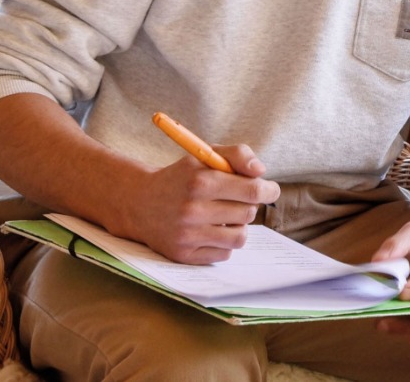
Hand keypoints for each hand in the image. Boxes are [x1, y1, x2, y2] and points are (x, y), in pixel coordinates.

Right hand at [121, 143, 279, 263]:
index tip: (270, 189)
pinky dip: (225, 243)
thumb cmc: (182, 176)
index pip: (251, 190)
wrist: (139, 203)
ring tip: (227, 215)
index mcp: (201, 181)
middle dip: (249, 204)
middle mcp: (193, 210)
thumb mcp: (205, 155)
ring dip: (239, 225)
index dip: (268, 190)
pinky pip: (224, 254)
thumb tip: (261, 172)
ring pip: (239, 237)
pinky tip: (213, 230)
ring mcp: (187, 235)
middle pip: (248, 213)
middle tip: (240, 199)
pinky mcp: (183, 255)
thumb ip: (238, 154)